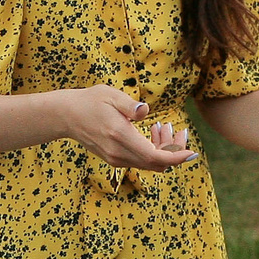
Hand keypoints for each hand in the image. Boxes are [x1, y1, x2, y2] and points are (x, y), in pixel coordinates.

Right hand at [49, 86, 195, 170]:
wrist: (67, 116)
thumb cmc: (90, 101)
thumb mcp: (110, 95)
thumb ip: (129, 105)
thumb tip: (144, 111)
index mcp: (120, 136)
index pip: (154, 156)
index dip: (176, 157)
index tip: (192, 153)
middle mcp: (118, 153)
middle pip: (156, 163)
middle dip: (174, 150)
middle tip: (180, 130)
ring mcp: (116, 159)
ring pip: (149, 163)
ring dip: (163, 150)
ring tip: (164, 127)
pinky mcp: (115, 159)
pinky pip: (141, 161)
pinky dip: (153, 151)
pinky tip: (153, 132)